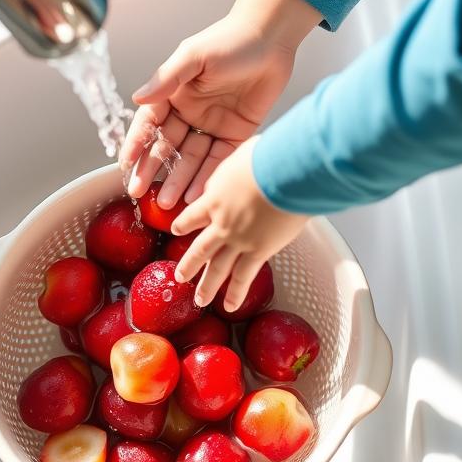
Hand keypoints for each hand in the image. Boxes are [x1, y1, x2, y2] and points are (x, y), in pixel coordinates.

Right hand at [120, 0, 320, 207]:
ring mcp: (213, 125)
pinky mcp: (237, 134)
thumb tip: (136, 98)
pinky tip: (195, 196)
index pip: (149, 124)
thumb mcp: (194, 56)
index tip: (124, 166)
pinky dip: (207, 178)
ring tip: (167, 203)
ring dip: (179, 180)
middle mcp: (190, 111)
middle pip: (167, 147)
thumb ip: (166, 79)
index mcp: (174, 93)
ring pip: (191, 159)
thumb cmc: (230, 40)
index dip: (136, 145)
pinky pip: (219, 160)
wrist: (273, 39)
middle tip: (139, 193)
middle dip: (153, 171)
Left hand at [171, 137, 308, 310]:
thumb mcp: (243, 154)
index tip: (178, 230)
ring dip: (207, 284)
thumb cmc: (268, 156)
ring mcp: (238, 239)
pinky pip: (244, 276)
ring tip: (199, 299)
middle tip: (180, 276)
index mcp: (214, 196)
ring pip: (218, 267)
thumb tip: (244, 163)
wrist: (283, 172)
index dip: (185, 223)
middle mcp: (221, 222)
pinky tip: (230, 307)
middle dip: (189, 263)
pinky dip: (236, 293)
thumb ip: (237, 166)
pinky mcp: (258, 250)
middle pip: (200, 247)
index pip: (194, 214)